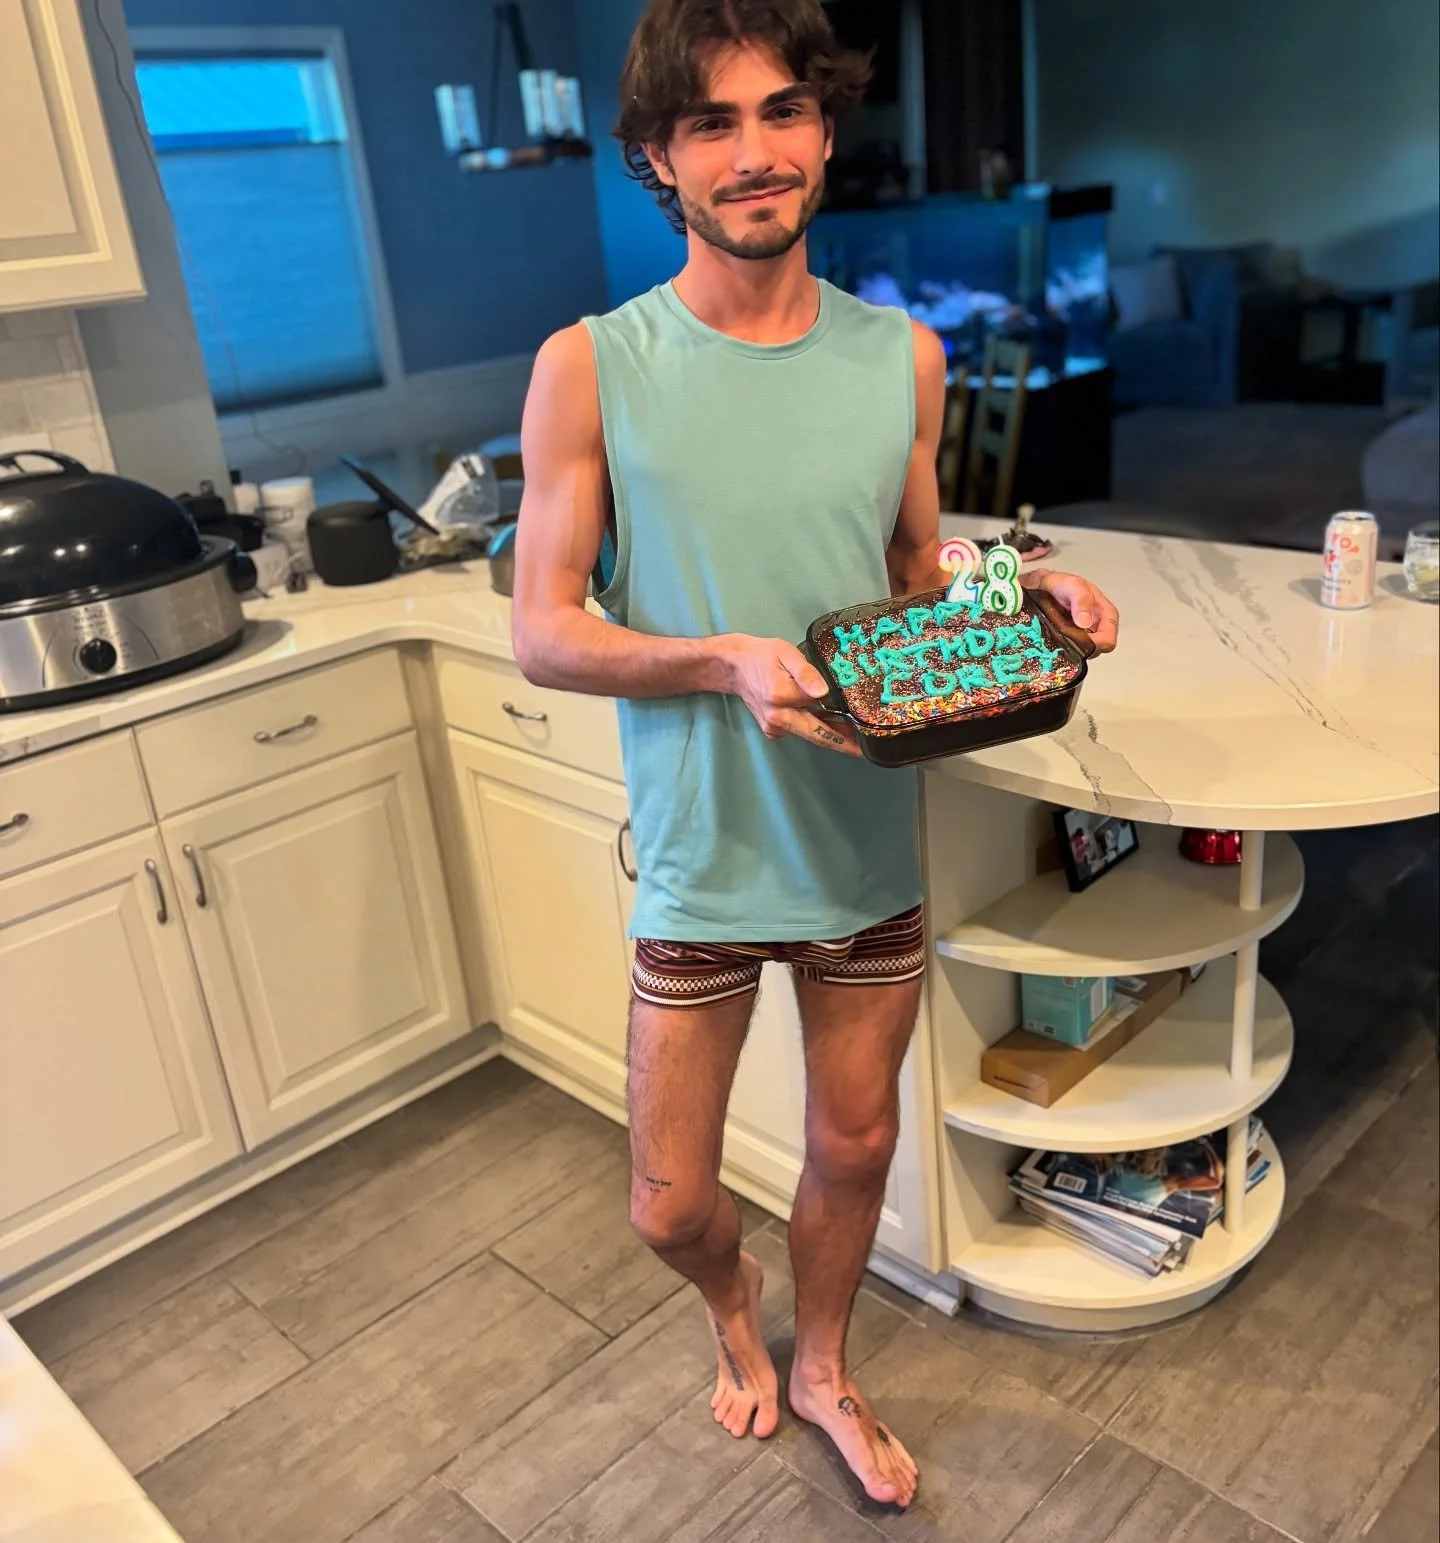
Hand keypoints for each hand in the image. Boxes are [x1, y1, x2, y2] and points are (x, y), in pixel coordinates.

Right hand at [718, 636, 862, 756]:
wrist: (735, 667)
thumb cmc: (762, 655)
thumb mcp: (786, 653)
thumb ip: (806, 672)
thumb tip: (824, 693)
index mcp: (782, 696)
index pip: (822, 706)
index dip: (845, 712)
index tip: (866, 721)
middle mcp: (778, 718)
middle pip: (818, 734)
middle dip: (845, 744)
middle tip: (868, 751)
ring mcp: (774, 728)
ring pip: (811, 734)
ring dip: (834, 735)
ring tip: (859, 736)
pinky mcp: (773, 731)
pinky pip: (801, 731)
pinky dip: (817, 728)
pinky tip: (833, 723)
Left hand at [1021, 568, 1119, 652]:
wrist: (1041, 586)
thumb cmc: (1061, 583)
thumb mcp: (1072, 586)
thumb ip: (1081, 601)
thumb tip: (1085, 623)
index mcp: (1106, 614)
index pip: (1108, 640)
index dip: (1096, 645)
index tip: (1078, 642)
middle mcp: (1098, 627)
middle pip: (1096, 650)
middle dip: (1081, 648)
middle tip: (1063, 638)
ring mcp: (1085, 635)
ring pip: (1083, 652)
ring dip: (1070, 648)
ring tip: (1057, 636)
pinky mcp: (1071, 639)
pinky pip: (1071, 651)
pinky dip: (1063, 648)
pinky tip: (1054, 640)